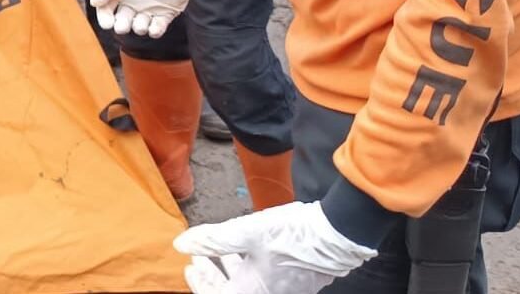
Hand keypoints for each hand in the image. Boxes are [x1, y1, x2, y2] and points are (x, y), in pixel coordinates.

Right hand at [88, 0, 204, 37]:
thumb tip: (94, 2)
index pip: (106, 9)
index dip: (105, 18)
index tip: (107, 23)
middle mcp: (133, 2)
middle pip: (122, 21)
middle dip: (121, 26)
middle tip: (123, 24)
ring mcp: (149, 9)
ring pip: (139, 27)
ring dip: (138, 28)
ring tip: (141, 22)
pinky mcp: (165, 14)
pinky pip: (157, 29)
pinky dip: (154, 31)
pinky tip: (154, 26)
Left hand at [176, 201, 376, 293]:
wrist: (337, 234)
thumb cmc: (293, 235)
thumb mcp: (245, 232)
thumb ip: (212, 240)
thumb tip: (182, 244)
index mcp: (252, 291)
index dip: (202, 285)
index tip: (191, 269)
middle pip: (232, 291)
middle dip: (213, 275)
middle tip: (199, 258)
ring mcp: (283, 289)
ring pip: (248, 284)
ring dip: (229, 269)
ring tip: (219, 250)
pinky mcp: (295, 280)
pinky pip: (263, 278)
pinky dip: (248, 266)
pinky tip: (246, 248)